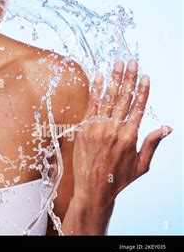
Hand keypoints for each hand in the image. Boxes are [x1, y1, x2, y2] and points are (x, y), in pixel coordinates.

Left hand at [72, 58, 171, 208]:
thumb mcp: (141, 165)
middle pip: (123, 97)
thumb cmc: (119, 179)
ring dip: (113, 78)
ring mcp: (97, 127)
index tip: (146, 76)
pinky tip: (99, 76)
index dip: (143, 90)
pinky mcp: (84, 128)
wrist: (92, 189)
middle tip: (132, 61)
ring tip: (118, 63)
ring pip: (107, 97)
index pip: (138, 107)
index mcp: (130, 136)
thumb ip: (153, 143)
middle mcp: (114, 129)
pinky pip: (90, 105)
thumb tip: (168, 128)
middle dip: (129, 77)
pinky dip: (95, 90)